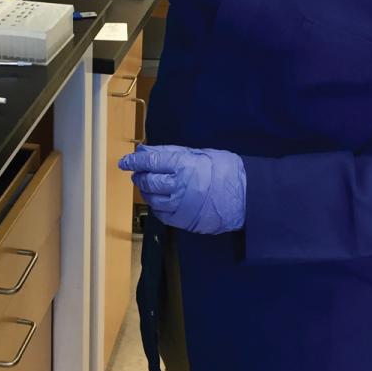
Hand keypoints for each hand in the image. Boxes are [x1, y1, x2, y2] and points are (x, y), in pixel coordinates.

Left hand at [119, 144, 245, 234]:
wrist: (247, 197)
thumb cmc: (226, 170)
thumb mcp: (200, 153)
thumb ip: (171, 152)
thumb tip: (147, 150)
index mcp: (183, 165)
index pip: (150, 162)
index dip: (134, 161)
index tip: (125, 162)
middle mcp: (178, 186)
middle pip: (148, 181)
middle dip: (140, 176)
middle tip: (139, 173)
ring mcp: (179, 205)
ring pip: (152, 199)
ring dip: (147, 191)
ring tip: (150, 185)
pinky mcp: (183, 220)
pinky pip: (161, 214)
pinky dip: (156, 206)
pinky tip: (161, 200)